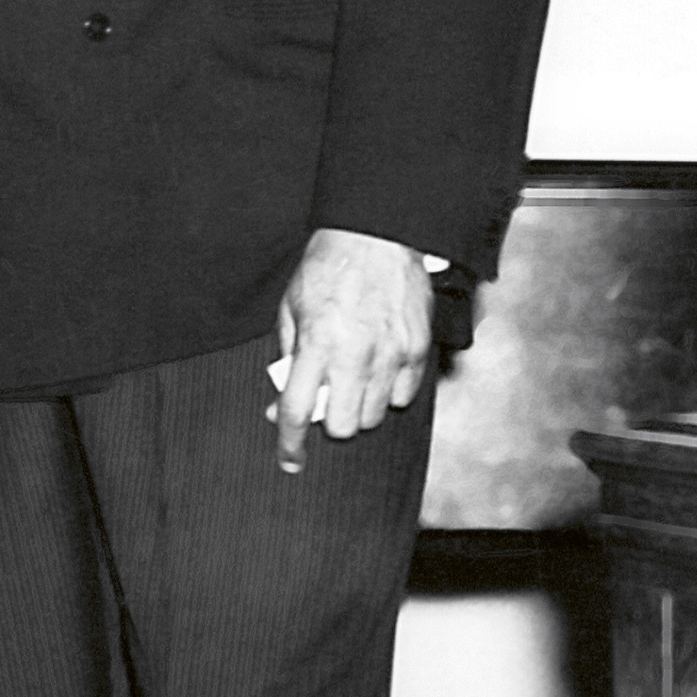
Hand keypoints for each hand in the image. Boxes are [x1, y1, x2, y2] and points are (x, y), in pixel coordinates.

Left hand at [269, 228, 433, 472]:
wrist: (375, 236)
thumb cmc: (326, 269)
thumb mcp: (291, 308)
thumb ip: (288, 356)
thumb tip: (279, 402)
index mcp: (317, 342)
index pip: (297, 408)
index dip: (290, 442)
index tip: (290, 460)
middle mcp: (355, 354)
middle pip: (342, 425)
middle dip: (328, 421)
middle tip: (324, 401)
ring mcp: (391, 354)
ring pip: (373, 415)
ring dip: (357, 408)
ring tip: (350, 380)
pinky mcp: (418, 349)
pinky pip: (402, 396)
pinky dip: (386, 393)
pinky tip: (376, 369)